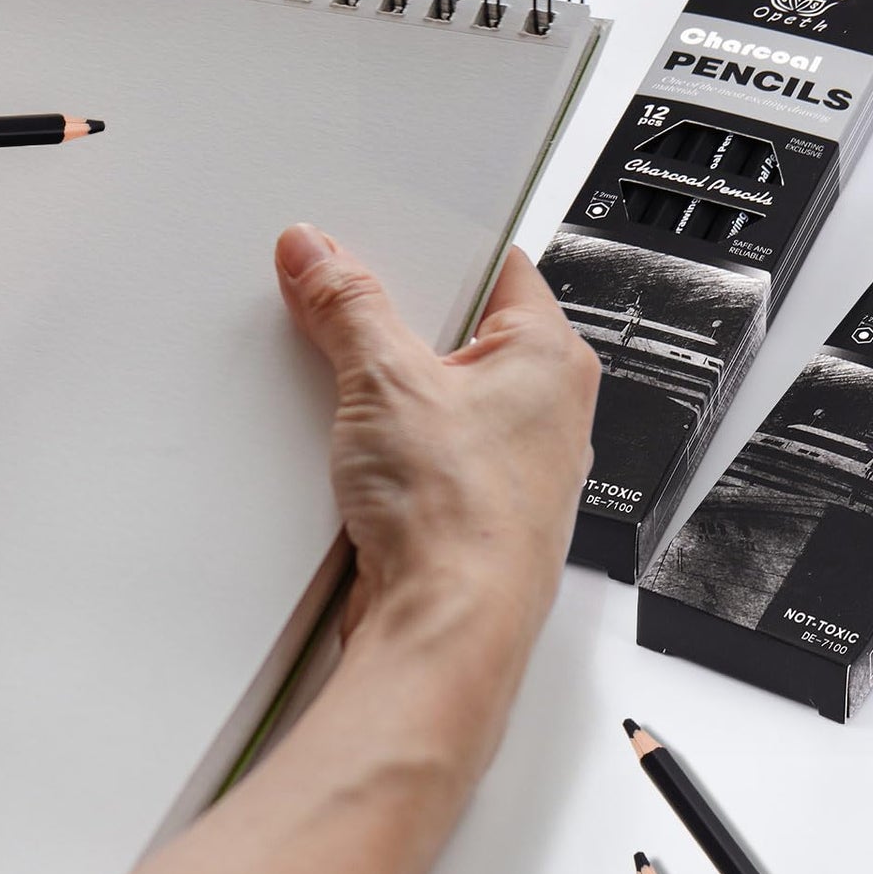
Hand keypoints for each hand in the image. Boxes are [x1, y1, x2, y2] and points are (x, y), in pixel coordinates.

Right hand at [274, 223, 598, 650]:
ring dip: (387, 388)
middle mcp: (544, 406)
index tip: (376, 244)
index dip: (432, 248)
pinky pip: (423, 445)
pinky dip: (386, 439)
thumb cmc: (462, 522)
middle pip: (458, 329)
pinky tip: (355, 447)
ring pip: (437, 392)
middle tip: (347, 313)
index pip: (496, 265)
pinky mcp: (469, 503)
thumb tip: (321, 257)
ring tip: (351, 390)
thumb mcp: (387, 382)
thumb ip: (349, 307)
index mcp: (551, 355)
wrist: (447, 629)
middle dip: (397, 322)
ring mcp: (509, 458)